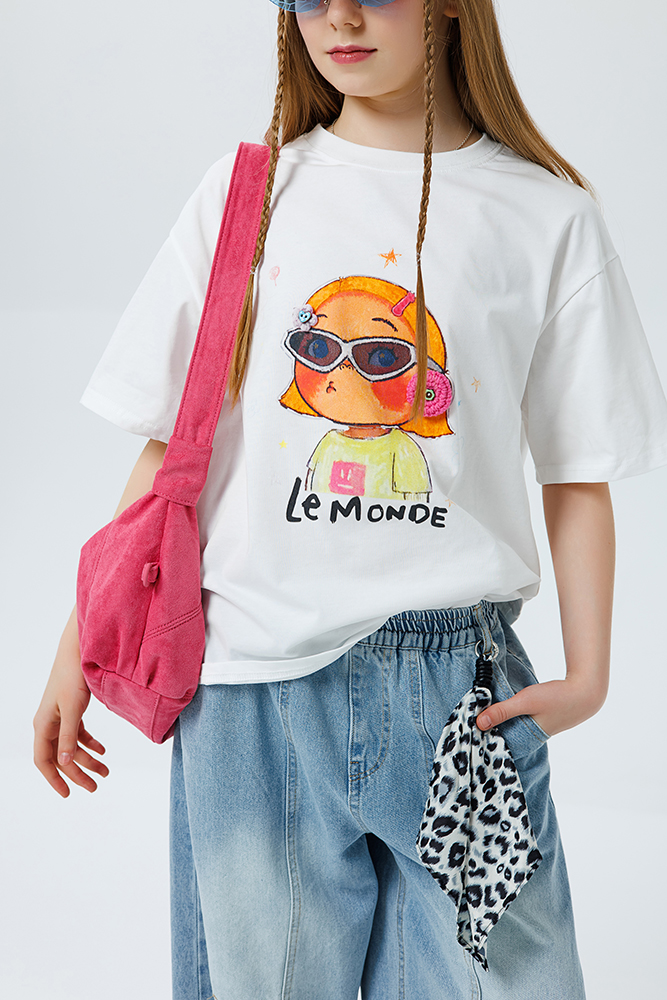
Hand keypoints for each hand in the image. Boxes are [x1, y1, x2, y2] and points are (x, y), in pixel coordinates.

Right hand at [33, 609, 108, 796]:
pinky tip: (103, 750)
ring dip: (88, 759)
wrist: (79, 651)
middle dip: (78, 773)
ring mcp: (60, 717)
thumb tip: (66, 762)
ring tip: (107, 771)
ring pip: (72, 746)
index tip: (67, 794)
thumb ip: (69, 736)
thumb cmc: (73, 677)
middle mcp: (49, 723)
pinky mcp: (72, 709)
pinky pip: (79, 733)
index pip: (44, 760)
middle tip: (96, 786)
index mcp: (44, 725)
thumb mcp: (73, 709)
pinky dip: (91, 743)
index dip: (54, 779)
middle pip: (62, 756)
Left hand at [476, 675, 606, 737]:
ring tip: (478, 719)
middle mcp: (531, 739)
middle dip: (488, 735)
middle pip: (504, 740)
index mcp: (527, 740)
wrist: (585, 692)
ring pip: (511, 731)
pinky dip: (508, 719)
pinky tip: (498, 712)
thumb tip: (478, 723)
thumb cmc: (556, 697)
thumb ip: (502, 711)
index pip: (501, 748)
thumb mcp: (525, 701)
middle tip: (467, 728)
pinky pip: (518, 723)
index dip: (485, 745)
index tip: (467, 739)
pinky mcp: (539, 721)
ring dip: (498, 725)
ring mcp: (536, 730)